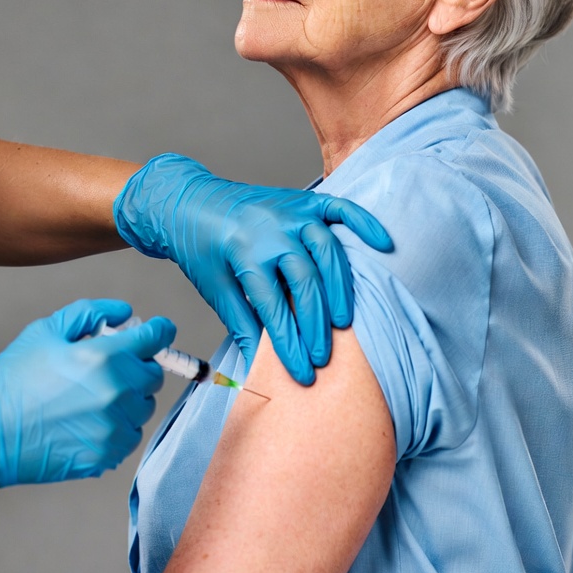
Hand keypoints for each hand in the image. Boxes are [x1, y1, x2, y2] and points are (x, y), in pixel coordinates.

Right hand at [0, 298, 174, 528]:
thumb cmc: (12, 380)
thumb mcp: (46, 331)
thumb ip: (91, 313)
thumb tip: (126, 312)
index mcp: (103, 358)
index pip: (155, 338)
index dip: (159, 330)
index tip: (159, 330)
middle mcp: (116, 393)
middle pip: (153, 374)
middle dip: (138, 365)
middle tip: (109, 366)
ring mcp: (113, 428)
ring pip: (143, 407)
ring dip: (128, 397)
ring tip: (91, 396)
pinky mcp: (106, 456)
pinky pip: (129, 435)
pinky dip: (117, 426)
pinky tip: (87, 421)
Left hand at [113, 154, 391, 383]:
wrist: (189, 200)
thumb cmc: (200, 246)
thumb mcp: (214, 286)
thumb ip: (241, 324)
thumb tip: (259, 367)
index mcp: (244, 252)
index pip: (274, 307)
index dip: (289, 344)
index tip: (302, 374)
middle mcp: (271, 229)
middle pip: (305, 281)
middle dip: (316, 324)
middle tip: (324, 358)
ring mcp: (290, 211)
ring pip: (327, 250)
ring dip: (340, 288)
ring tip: (344, 324)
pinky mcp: (302, 199)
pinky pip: (340, 208)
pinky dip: (364, 223)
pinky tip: (383, 245)